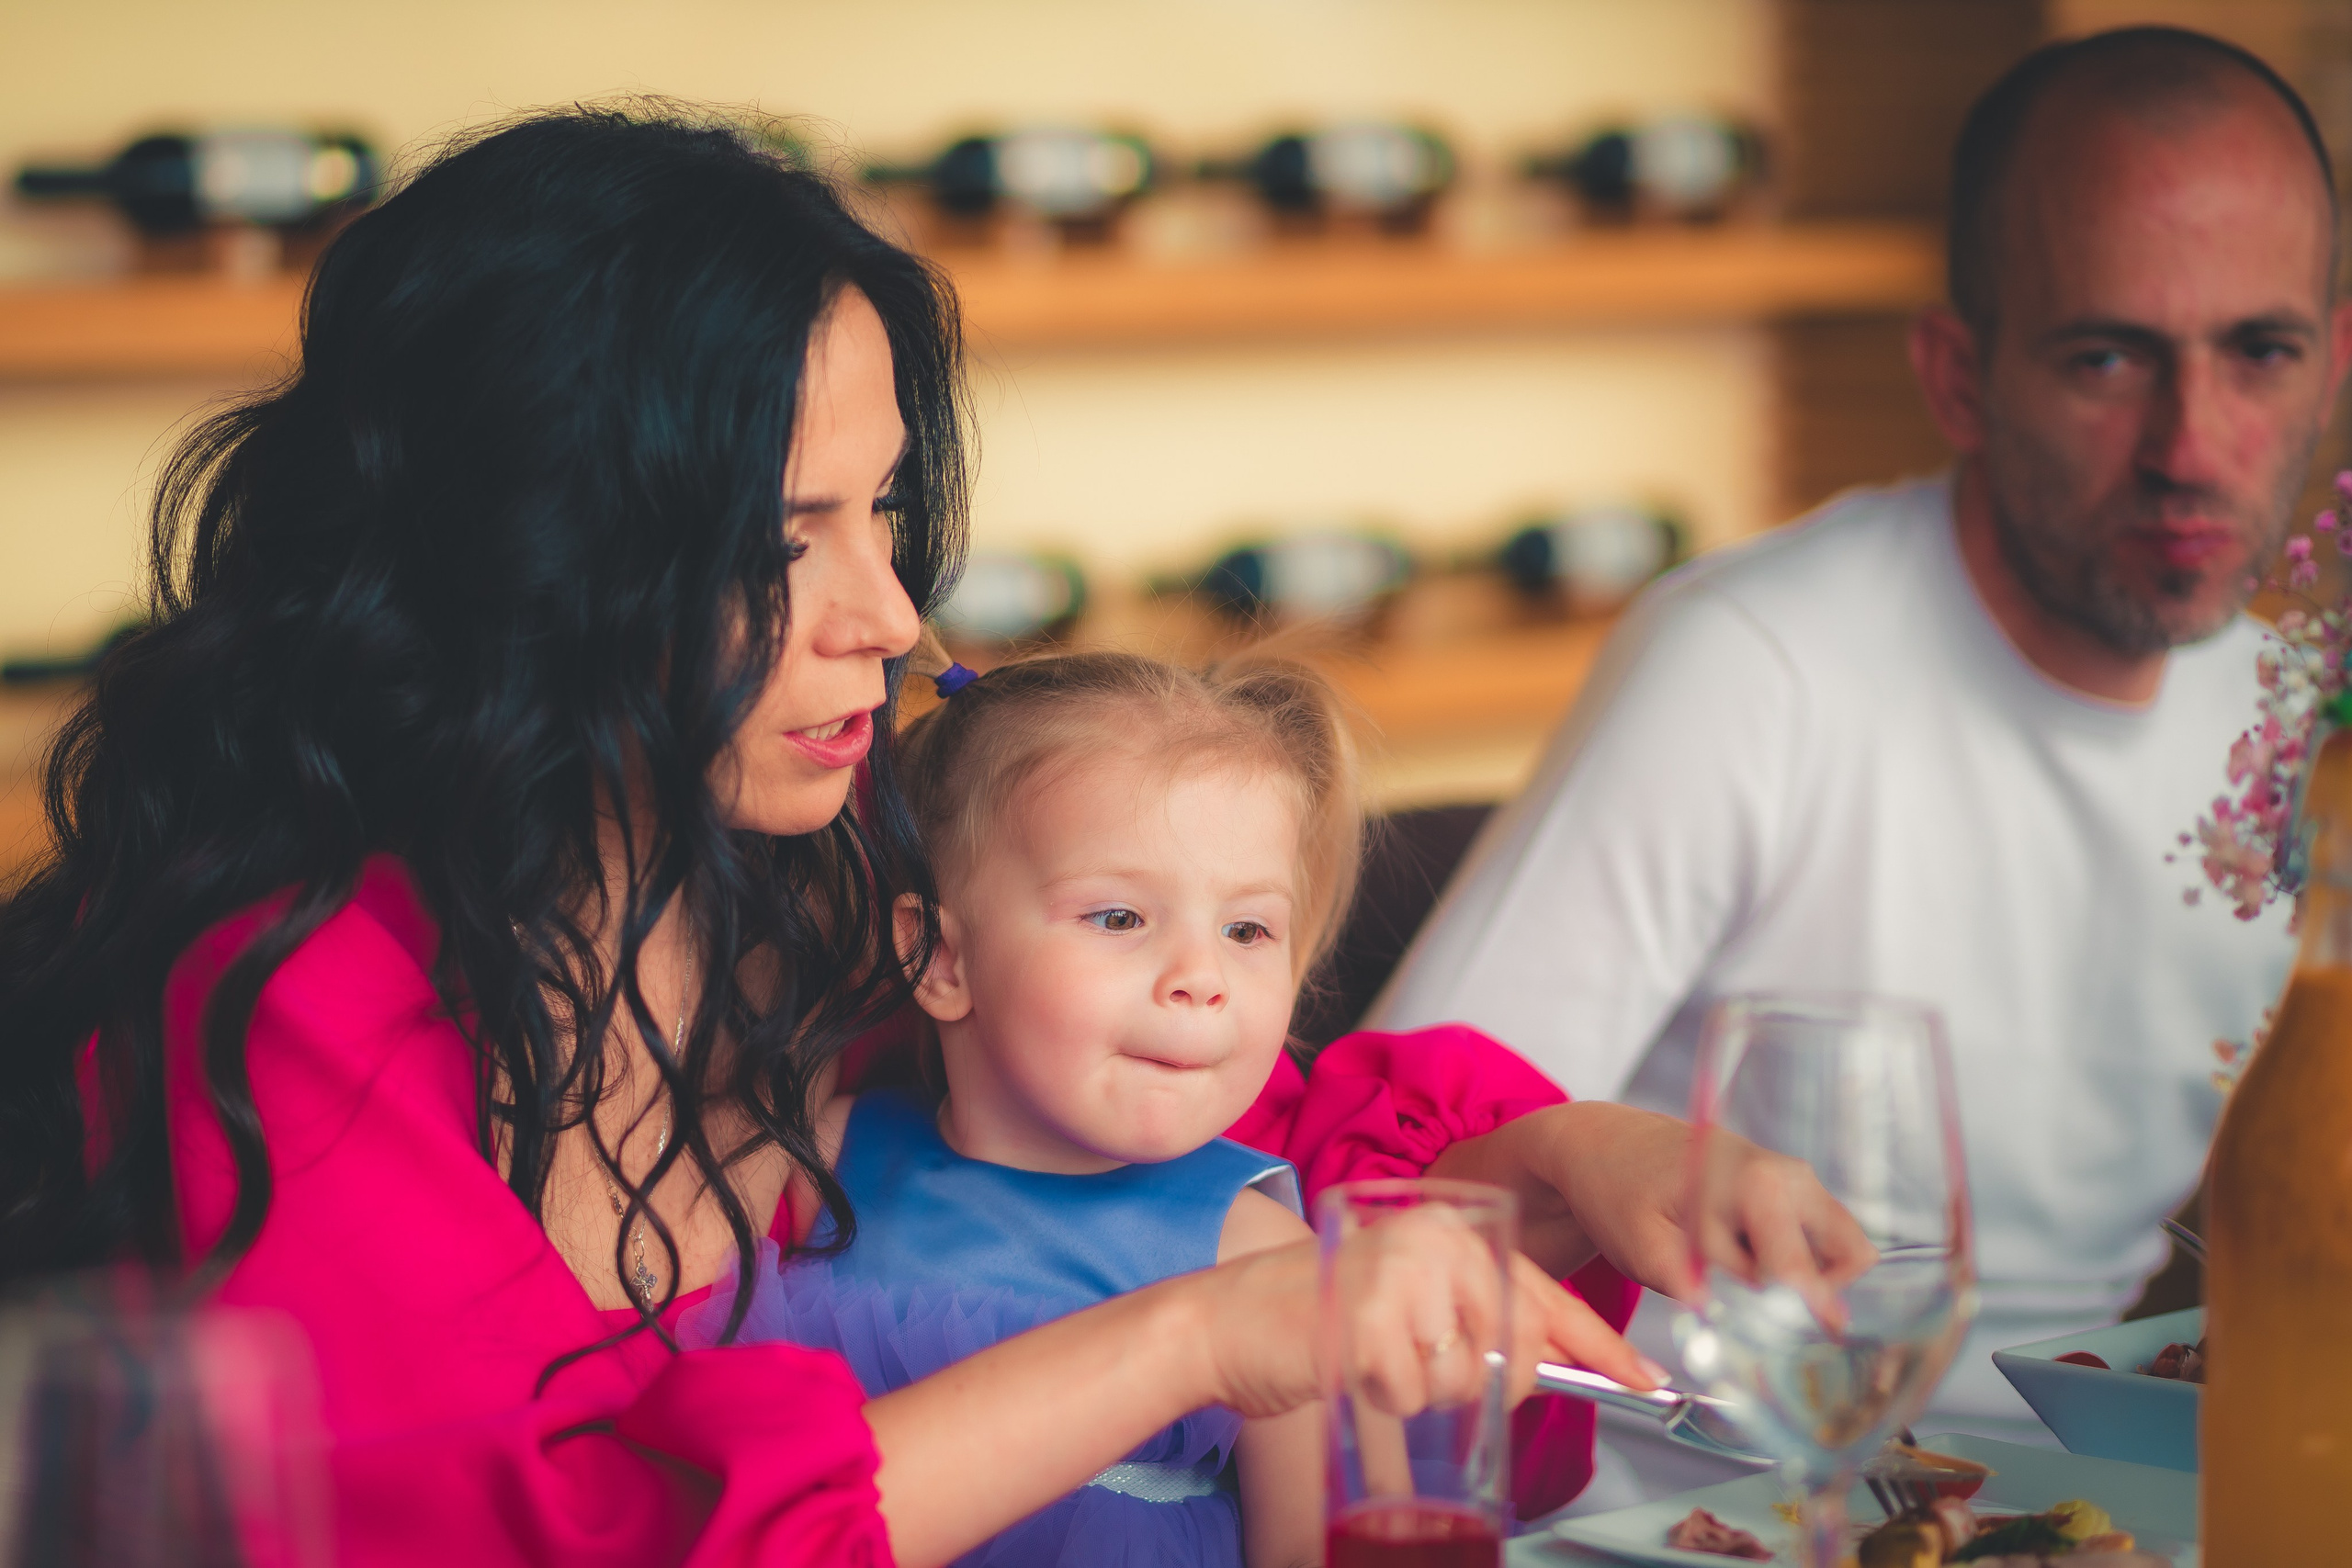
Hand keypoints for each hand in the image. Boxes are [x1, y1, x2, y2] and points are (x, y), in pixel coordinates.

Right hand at [1187, 1212, 1665, 1424]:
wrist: (1224, 1321)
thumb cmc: (1320, 1313)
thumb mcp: (1412, 1296)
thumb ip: (1480, 1316)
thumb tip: (1556, 1360)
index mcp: (1449, 1226)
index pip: (1545, 1292)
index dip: (1599, 1345)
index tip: (1644, 1379)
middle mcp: (1433, 1240)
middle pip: (1516, 1348)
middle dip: (1488, 1382)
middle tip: (1424, 1368)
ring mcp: (1402, 1278)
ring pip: (1465, 1382)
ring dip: (1421, 1391)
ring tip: (1372, 1354)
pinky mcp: (1369, 1323)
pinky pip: (1415, 1399)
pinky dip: (1385, 1400)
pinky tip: (1351, 1365)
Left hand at [1430, 1101, 1874, 1326]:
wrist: (1604, 1146)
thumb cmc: (1619, 1193)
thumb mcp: (1648, 1252)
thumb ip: (1701, 1290)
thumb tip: (1744, 1330)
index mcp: (1756, 1185)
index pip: (1804, 1270)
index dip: (1804, 1318)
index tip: (1803, 1350)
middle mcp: (1789, 1176)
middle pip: (1849, 1258)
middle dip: (1819, 1297)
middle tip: (1768, 1319)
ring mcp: (1794, 1179)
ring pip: (1839, 1250)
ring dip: (1806, 1281)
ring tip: (1746, 1287)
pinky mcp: (1788, 1190)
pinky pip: (1817, 1239)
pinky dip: (1794, 1264)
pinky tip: (1745, 1268)